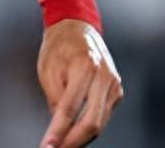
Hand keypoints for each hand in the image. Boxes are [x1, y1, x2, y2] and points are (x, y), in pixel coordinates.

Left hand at [37, 19, 122, 147]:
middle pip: (92, 122)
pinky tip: (75, 131)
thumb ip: (54, 98)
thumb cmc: (58, 47)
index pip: (69, 109)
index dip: (58, 132)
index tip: (48, 146)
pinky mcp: (117, 90)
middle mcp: (104, 77)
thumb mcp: (47, 69)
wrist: (77, 28)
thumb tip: (59, 126)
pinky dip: (89, 125)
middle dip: (73, 142)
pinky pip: (103, 114)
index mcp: (84, 67)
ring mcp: (114, 85)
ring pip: (100, 122)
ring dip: (82, 137)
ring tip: (63, 144)